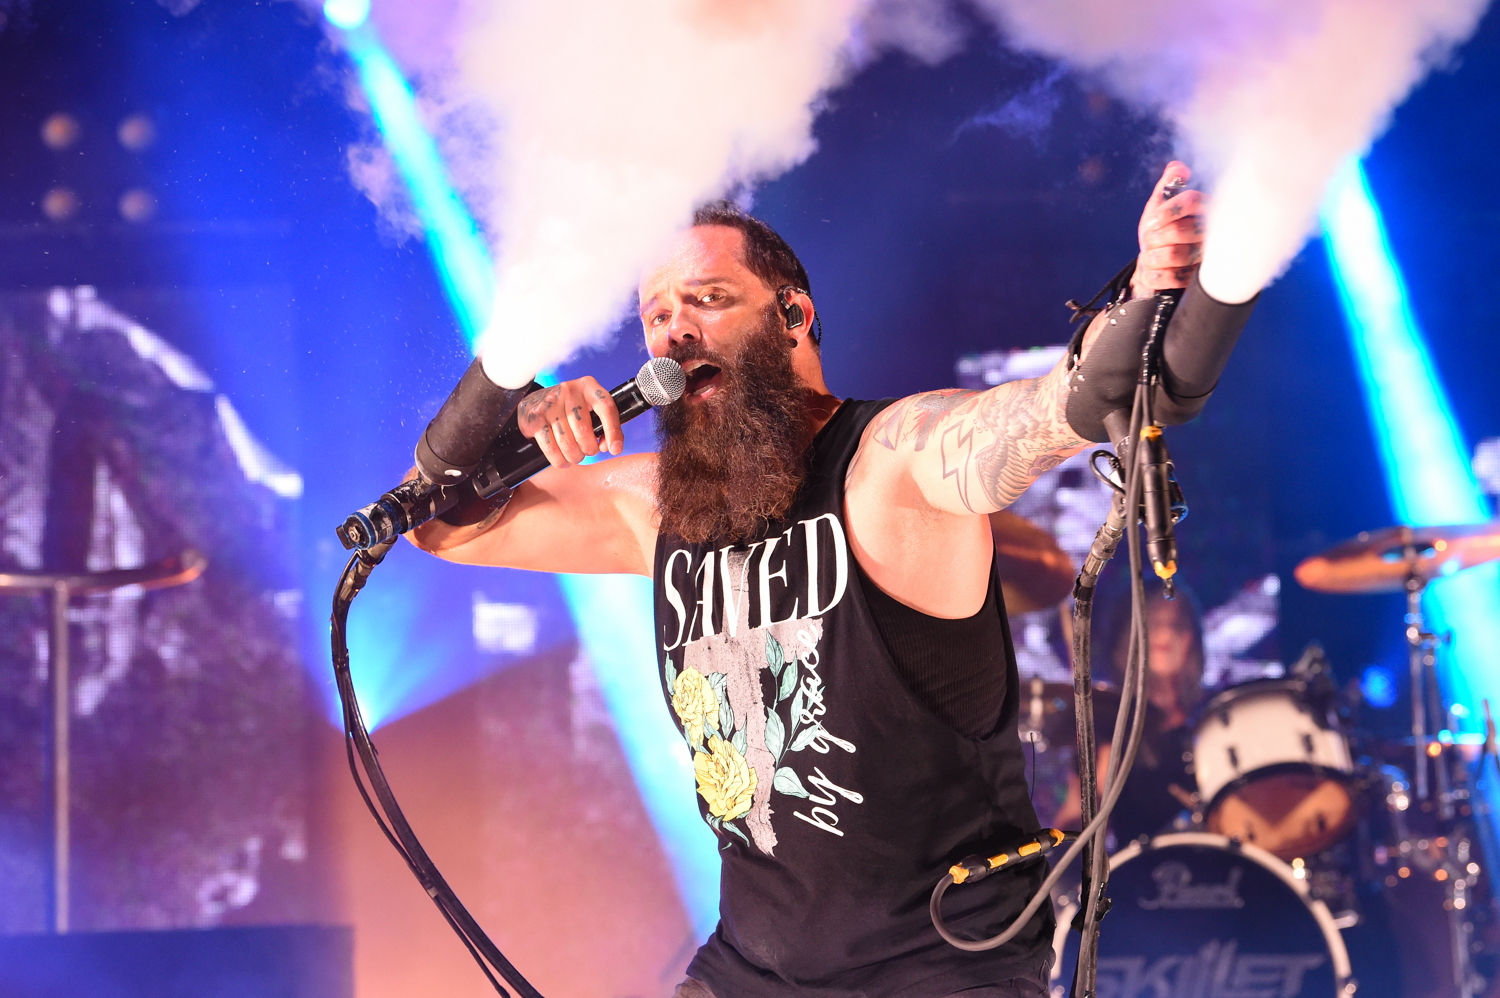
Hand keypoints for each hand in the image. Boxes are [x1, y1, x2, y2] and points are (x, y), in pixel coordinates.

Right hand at [516, 377, 622, 466]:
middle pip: (584, 431)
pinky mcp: (535, 418)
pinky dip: (559, 460)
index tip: (615, 449)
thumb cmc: (568, 408)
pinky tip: (563, 461)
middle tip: (588, 451)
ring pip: (567, 443)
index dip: (613, 431)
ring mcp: (550, 404)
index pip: (606, 408)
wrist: (534, 400)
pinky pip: (551, 448)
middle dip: (589, 449)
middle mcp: (568, 391)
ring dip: (574, 456)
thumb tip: (610, 447)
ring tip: (575, 456)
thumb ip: (604, 424)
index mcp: (588, 386)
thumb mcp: (589, 407)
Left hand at [1131, 161, 1204, 297]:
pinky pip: (1171, 278)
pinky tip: (1151, 272)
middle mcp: (1210, 233)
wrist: (1155, 266)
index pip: (1192, 200)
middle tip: (1148, 241)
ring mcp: (1205, 258)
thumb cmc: (1160, 232)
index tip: (1150, 223)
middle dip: (1154, 238)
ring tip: (1149, 257)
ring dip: (1151, 257)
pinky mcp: (1195, 281)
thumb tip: (1179, 167)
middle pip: (1180, 231)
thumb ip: (1168, 184)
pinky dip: (1152, 275)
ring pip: (1175, 254)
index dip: (1167, 211)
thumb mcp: (1160, 204)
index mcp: (1204, 210)